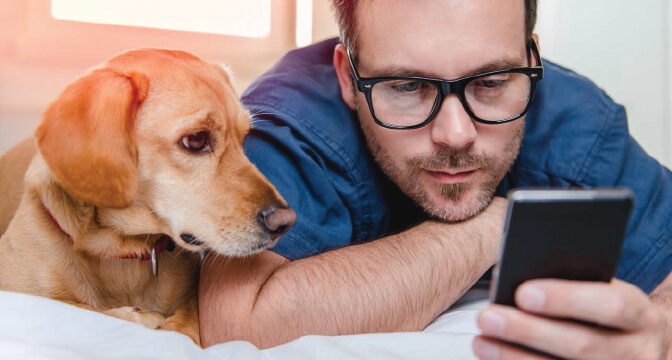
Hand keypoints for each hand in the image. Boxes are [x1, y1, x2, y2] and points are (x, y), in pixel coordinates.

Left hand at [473, 279, 667, 359]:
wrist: (639, 348)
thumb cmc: (606, 312)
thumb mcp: (602, 293)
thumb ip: (572, 286)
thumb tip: (517, 284)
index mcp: (641, 315)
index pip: (610, 305)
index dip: (566, 299)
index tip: (522, 293)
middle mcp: (638, 352)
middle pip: (581, 344)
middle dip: (528, 331)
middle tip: (487, 317)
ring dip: (515, 358)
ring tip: (481, 342)